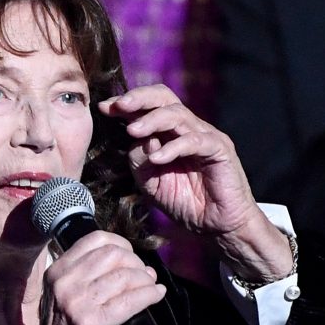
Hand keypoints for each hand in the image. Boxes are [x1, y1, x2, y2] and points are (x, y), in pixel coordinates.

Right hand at [25, 230, 165, 324]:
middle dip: (136, 263)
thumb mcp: (63, 296)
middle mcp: (64, 283)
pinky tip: (156, 296)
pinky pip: (130, 300)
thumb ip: (86, 275)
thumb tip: (132, 261)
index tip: (131, 256)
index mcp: (56, 271)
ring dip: (145, 280)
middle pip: (113, 255)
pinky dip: (149, 295)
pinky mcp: (92, 323)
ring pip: (124, 276)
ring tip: (151, 287)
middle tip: (144, 276)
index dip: (121, 244)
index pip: (95, 239)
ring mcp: (77, 303)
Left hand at [98, 85, 292, 281]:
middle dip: (139, 98)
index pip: (149, 105)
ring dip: (152, 121)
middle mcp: (188, 128)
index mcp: (171, 132)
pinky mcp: (220, 149)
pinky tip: (157, 158)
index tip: (103, 107)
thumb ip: (140, 159)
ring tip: (132, 131)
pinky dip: (173, 148)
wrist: (217, 226)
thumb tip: (133, 140)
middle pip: (164, 97)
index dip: (126, 103)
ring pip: (178, 114)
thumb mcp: (151, 182)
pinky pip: (195, 141)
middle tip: (118, 106)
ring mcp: (206, 136)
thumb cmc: (186, 203)